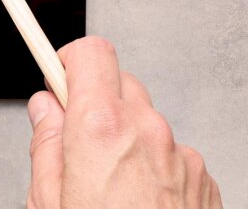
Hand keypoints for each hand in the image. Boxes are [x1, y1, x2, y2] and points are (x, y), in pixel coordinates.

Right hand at [27, 37, 221, 208]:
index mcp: (102, 129)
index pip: (90, 54)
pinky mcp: (204, 180)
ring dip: (127, 138)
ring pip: (147, 121)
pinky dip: (154, 167)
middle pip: (119, 84)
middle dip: (95, 102)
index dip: (67, 61)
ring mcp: (182, 156)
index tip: (55, 71)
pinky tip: (138, 205)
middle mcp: (148, 132)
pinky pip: (173, 154)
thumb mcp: (47, 204)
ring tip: (109, 188)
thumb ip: (45, 147)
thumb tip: (44, 111)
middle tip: (74, 140)